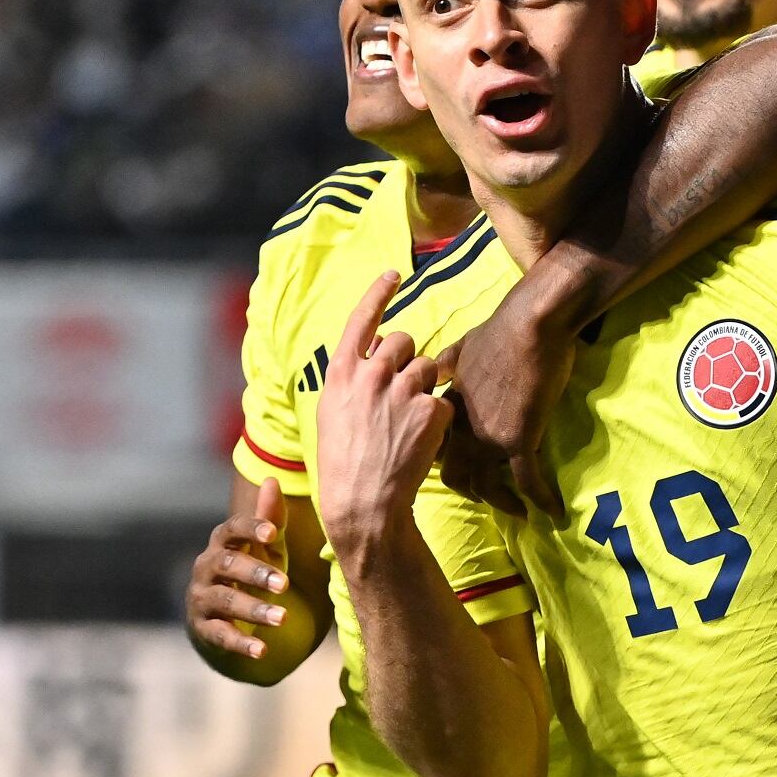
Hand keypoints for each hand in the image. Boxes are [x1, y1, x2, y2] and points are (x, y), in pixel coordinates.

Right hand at [186, 478, 289, 662]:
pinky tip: (261, 650)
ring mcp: (201, 597)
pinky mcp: (202, 627)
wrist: (226, 614)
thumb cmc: (250, 570)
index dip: (251, 528)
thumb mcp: (265, 547)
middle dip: (255, 573)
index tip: (273, 533)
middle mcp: (206, 566)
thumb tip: (272, 479)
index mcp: (222, 542)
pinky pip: (220, 635)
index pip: (232, 528)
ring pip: (225, 601)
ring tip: (282, 618)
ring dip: (254, 609)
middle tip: (284, 583)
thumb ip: (270, 518)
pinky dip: (240, 643)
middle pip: (227, 564)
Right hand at [317, 272, 454, 551]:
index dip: (378, 293)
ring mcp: (402, 391)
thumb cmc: (344, 464)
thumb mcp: (333, 414)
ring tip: (409, 422)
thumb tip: (379, 347)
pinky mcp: (430, 410)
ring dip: (426, 386)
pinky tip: (422, 440)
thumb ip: (354, 377)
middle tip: (402, 391)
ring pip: (429, 368)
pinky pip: (443, 400)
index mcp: (342, 374)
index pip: (362, 320)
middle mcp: (372, 374)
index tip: (393, 273)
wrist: (363, 503)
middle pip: (405, 341)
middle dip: (409, 359)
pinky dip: (438, 417)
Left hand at [435, 290, 570, 516]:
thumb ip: (448, 362)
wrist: (529, 326)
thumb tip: (435, 366)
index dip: (448, 462)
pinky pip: (528, 482)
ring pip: (487, 488)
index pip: (438, 446)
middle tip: (486, 499)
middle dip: (469, 492)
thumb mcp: (462, 346)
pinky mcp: (519, 442)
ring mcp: (490, 439)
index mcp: (451, 408)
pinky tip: (555, 512)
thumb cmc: (500, 331)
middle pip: (455, 476)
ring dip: (503, 505)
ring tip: (518, 513)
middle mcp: (464, 429)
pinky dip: (542, 501)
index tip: (463, 470)